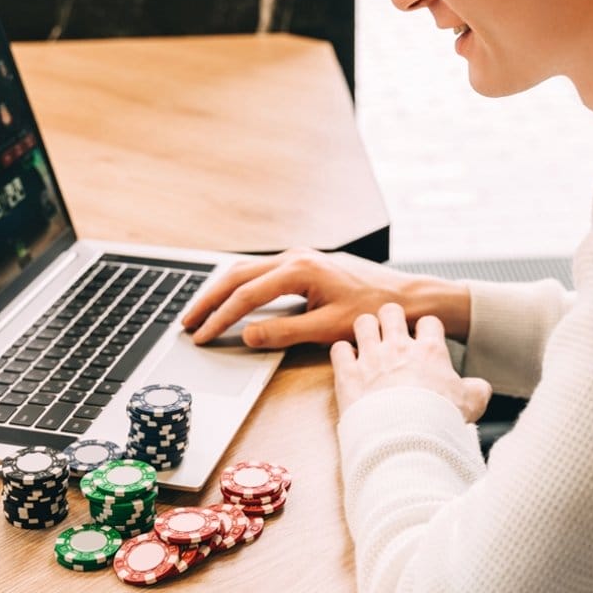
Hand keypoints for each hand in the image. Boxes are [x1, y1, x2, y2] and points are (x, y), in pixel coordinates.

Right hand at [182, 248, 471, 347]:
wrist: (406, 297)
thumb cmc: (374, 311)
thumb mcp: (328, 328)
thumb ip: (284, 332)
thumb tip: (246, 335)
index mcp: (300, 269)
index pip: (246, 295)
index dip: (219, 317)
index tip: (202, 335)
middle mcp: (295, 257)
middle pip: (237, 275)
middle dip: (208, 300)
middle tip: (186, 323)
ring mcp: (298, 258)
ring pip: (245, 270)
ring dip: (220, 291)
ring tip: (199, 313)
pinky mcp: (303, 265)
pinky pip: (259, 272)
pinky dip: (238, 286)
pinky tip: (229, 300)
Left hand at [330, 303, 490, 421]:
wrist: (408, 439)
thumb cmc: (440, 422)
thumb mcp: (472, 404)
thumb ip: (476, 389)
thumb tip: (479, 387)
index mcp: (430, 351)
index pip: (428, 321)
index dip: (425, 330)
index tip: (422, 342)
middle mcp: (399, 347)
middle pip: (391, 311)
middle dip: (390, 319)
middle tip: (389, 335)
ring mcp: (371, 358)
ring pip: (362, 322)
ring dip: (364, 331)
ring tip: (366, 344)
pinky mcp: (348, 374)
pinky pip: (339, 349)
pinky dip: (342, 354)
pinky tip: (347, 364)